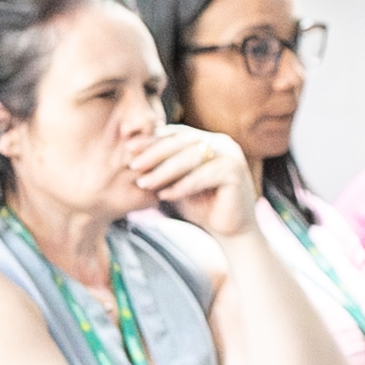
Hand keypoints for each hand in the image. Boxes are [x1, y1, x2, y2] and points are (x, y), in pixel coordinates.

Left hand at [123, 124, 257, 236]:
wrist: (228, 230)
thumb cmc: (199, 205)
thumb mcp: (174, 183)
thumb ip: (159, 167)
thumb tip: (129, 155)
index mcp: (205, 140)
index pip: (175, 135)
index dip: (151, 140)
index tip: (127, 148)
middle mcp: (220, 142)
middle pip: (182, 142)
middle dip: (154, 153)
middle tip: (133, 165)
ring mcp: (231, 155)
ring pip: (192, 157)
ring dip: (165, 171)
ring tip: (144, 183)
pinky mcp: (236, 172)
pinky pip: (205, 176)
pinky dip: (183, 185)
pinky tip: (164, 195)